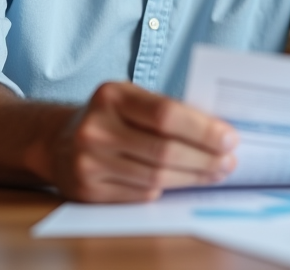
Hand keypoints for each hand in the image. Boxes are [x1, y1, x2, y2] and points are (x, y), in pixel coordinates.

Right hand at [50, 81, 238, 201]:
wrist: (58, 140)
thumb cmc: (111, 116)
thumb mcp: (132, 99)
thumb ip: (168, 110)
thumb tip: (218, 132)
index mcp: (112, 95)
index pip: (166, 114)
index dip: (202, 130)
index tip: (230, 139)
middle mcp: (96, 128)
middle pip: (164, 150)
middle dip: (204, 159)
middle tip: (229, 162)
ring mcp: (88, 162)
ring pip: (155, 177)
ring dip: (192, 177)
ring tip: (215, 173)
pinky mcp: (88, 190)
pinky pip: (140, 194)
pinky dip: (167, 189)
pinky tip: (185, 182)